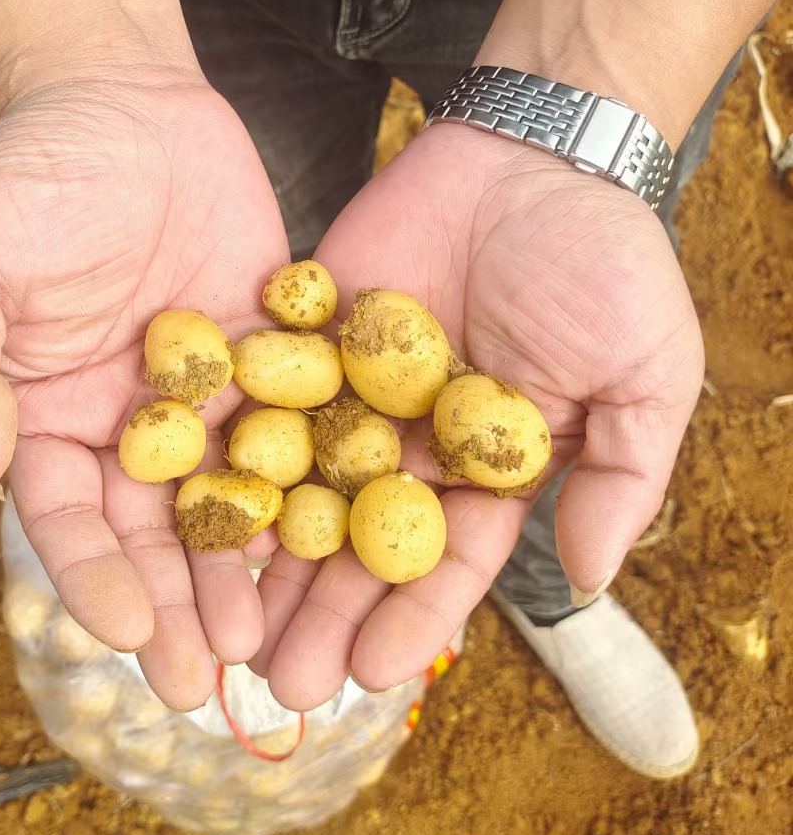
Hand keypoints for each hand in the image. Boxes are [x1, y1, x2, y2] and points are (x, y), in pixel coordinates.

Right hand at [0, 0, 289, 708]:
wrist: (124, 99)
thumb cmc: (27, 177)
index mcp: (52, 425)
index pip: (71, 522)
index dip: (97, 580)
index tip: (130, 635)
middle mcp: (132, 431)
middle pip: (156, 537)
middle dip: (181, 610)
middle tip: (215, 683)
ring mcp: (208, 401)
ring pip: (232, 503)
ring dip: (251, 573)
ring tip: (278, 642)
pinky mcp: (275, 361)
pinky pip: (299, 431)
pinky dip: (317, 486)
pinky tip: (345, 539)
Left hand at [255, 121, 703, 708]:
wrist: (533, 151)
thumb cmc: (604, 263)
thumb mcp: (645, 375)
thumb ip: (620, 476)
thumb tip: (590, 578)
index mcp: (489, 466)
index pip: (449, 560)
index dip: (411, 618)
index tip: (370, 677)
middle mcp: (413, 442)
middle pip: (360, 543)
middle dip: (323, 613)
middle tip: (278, 684)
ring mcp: (352, 390)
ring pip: (299, 488)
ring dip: (266, 558)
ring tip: (225, 624)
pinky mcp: (303, 334)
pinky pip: (262, 398)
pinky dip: (228, 451)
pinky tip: (189, 506)